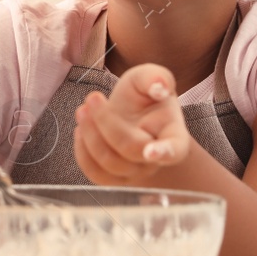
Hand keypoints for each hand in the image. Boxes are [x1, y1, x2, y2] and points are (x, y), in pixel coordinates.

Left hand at [74, 63, 189, 183]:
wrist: (130, 113)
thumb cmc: (142, 96)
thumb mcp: (148, 77)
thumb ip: (156, 77)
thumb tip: (160, 87)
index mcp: (173, 135)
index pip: (175, 150)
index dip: (165, 152)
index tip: (150, 152)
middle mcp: (155, 159)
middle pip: (130, 149)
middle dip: (106, 121)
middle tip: (93, 97)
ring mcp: (135, 172)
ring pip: (110, 162)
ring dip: (90, 134)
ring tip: (83, 109)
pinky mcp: (113, 178)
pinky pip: (95, 173)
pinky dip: (82, 150)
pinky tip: (81, 129)